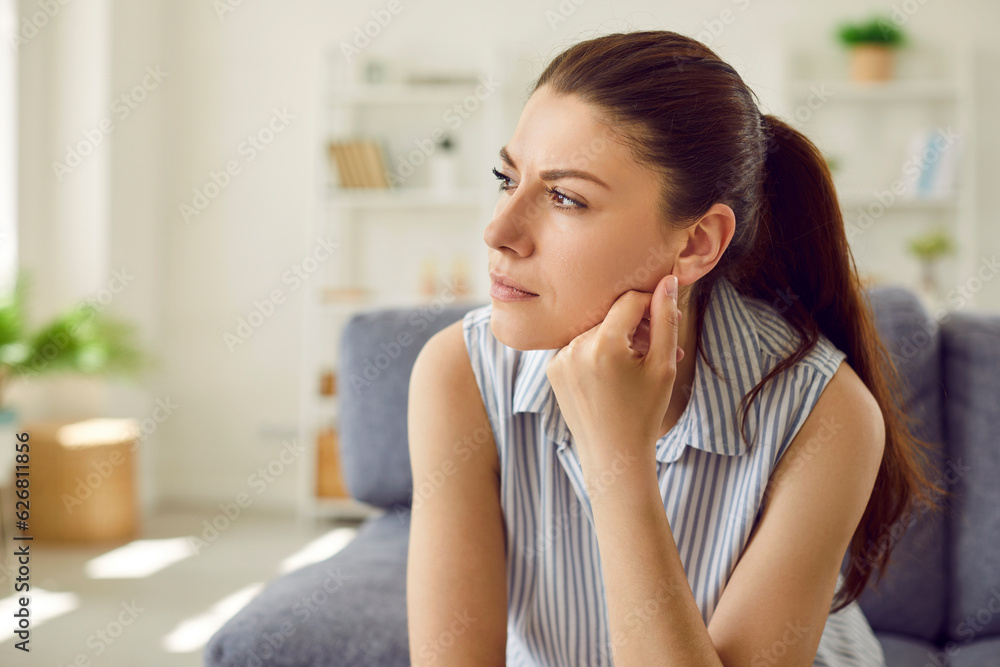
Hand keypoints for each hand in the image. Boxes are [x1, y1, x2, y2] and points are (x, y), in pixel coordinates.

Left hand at [545, 274, 683, 482]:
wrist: (613, 456)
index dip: (652, 305)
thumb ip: (665, 319)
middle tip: (658, 346)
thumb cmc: (644, 413)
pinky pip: (579, 346)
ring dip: (617, 339)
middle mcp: (574, 347)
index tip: (666, 320)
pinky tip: (612, 376)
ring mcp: (559, 358)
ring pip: (595, 330)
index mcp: (602, 344)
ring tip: (638, 364)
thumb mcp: (664, 366)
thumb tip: (667, 281)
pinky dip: (596, 352)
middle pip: (610, 315)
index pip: (629, 300)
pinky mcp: (552, 369)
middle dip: (635, 324)